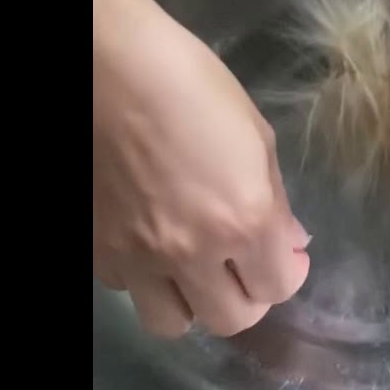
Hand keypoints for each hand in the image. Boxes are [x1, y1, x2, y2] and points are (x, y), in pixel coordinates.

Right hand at [93, 0, 310, 338]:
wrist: (109, 67)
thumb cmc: (192, 83)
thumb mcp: (254, 134)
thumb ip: (276, 199)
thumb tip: (290, 241)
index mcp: (244, 220)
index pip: (279, 288)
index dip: (288, 273)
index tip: (286, 253)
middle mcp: (193, 251)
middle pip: (231, 320)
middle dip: (247, 296)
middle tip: (244, 265)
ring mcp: (139, 256)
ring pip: (172, 323)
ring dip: (191, 302)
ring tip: (194, 268)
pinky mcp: (98, 249)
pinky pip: (127, 290)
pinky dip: (144, 277)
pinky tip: (150, 241)